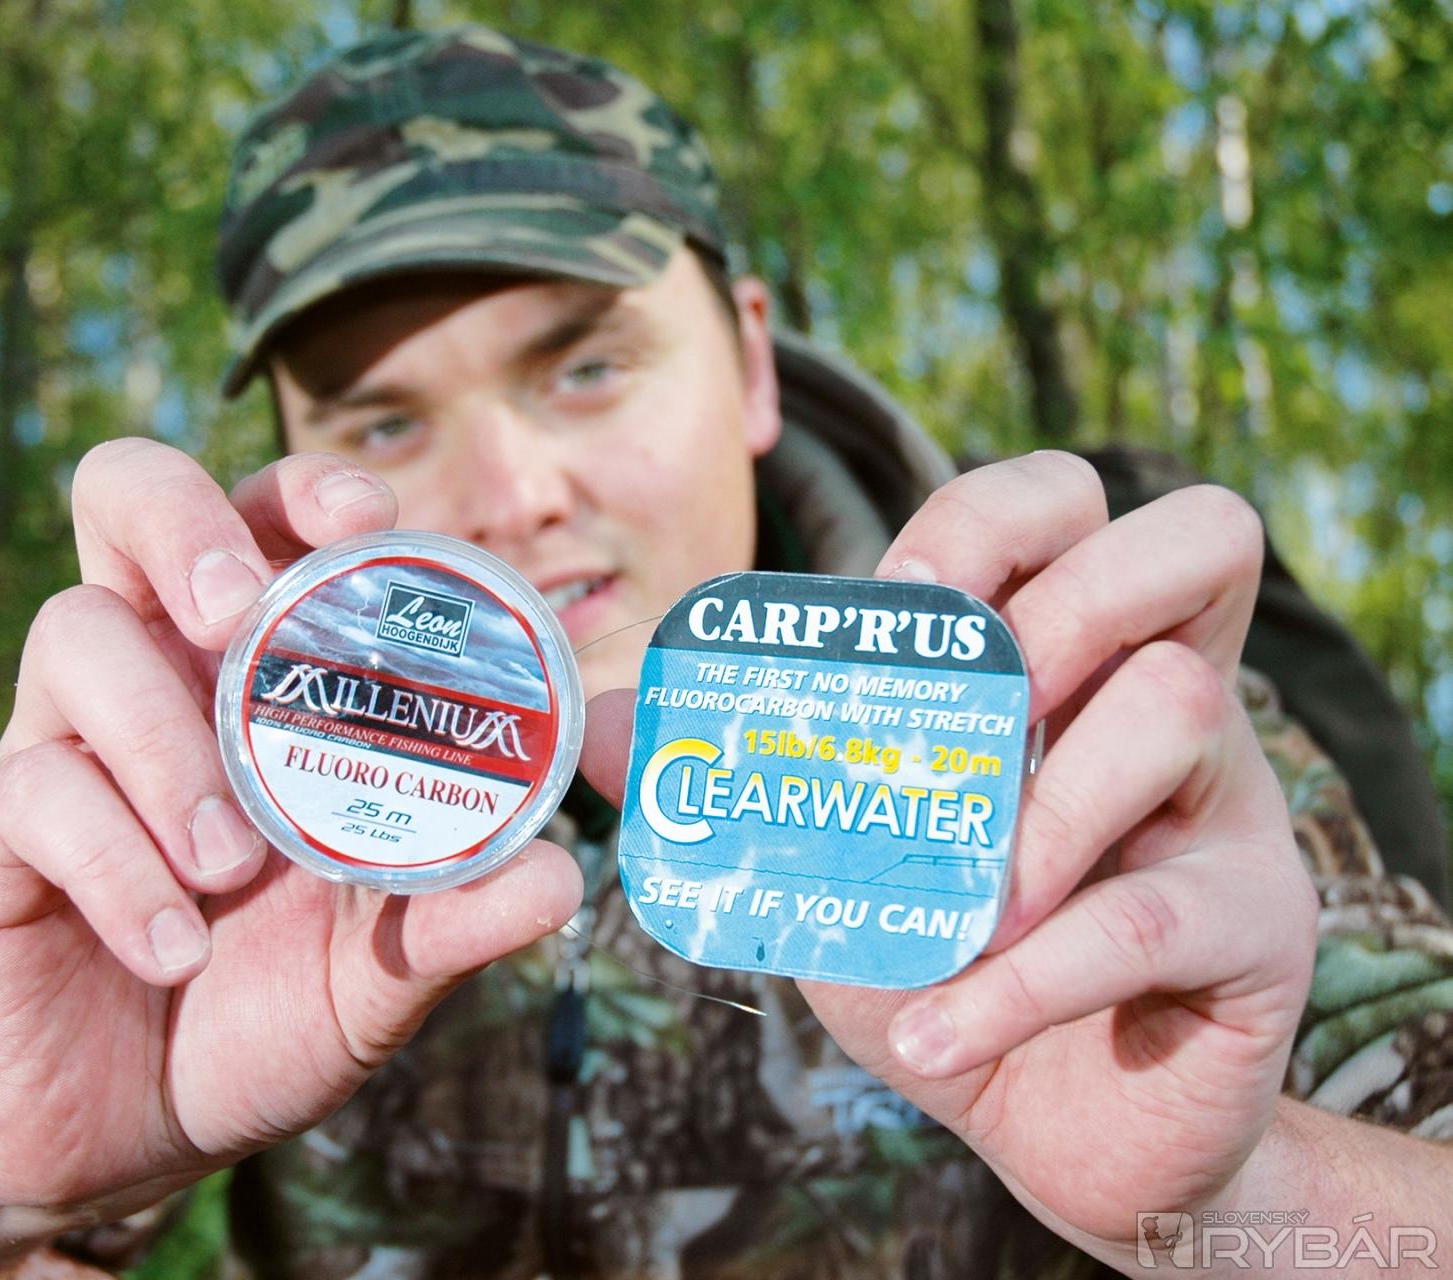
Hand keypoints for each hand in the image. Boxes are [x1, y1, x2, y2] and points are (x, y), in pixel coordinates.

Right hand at [0, 439, 580, 1233]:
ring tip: (230, 863)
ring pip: (74, 632)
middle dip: (184, 521)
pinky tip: (174, 948)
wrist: (137, 1130)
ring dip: (165, 738)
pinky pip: (36, 792)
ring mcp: (69, 745)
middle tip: (234, 612)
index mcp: (260, 671)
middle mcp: (161, 677)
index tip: (369, 517)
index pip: (267, 519)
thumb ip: (464, 917)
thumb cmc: (270, 1009)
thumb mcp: (384, 969)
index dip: (308, 489)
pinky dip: (119, 868)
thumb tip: (562, 877)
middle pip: (127, 495)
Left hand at [586, 451, 1316, 1270]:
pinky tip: (938, 1032)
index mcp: (1067, 654)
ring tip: (961, 911)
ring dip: (1039, 810)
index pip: (1063, 501)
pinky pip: (1152, 918)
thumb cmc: (938, 956)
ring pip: (1183, 703)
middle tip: (984, 714)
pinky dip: (1019, 982)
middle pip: (1203, 532)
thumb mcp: (826, 853)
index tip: (898, 616)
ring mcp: (1229, 805)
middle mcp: (1170, 696)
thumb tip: (594, 723)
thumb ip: (729, 780)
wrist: (1046, 1119)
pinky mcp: (1258, 927)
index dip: (978, 523)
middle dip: (1070, 599)